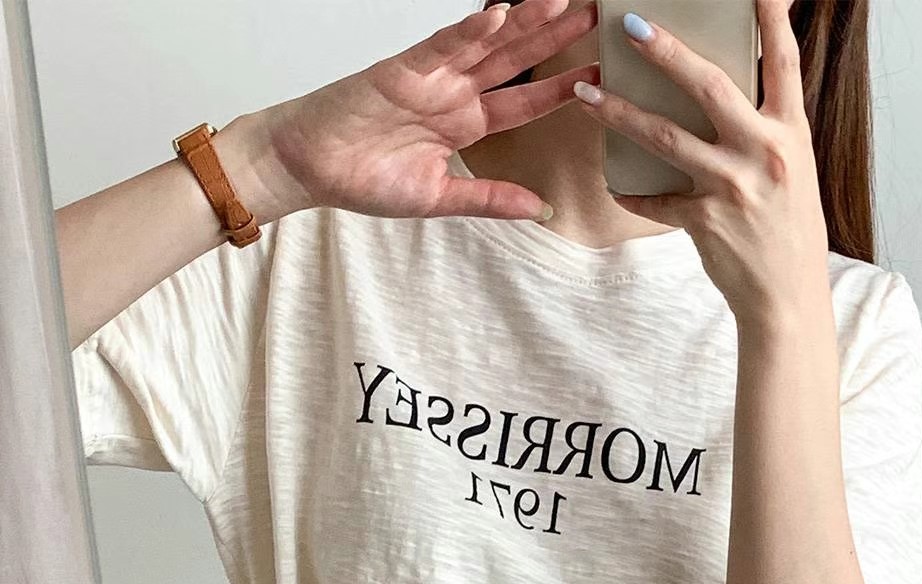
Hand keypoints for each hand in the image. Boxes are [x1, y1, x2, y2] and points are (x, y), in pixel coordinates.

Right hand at [254, 0, 599, 222]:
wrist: (308, 168)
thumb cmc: (363, 179)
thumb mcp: (439, 198)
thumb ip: (489, 199)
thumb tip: (540, 210)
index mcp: (464, 125)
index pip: (524, 103)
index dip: (561, 88)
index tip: (598, 77)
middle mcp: (453, 94)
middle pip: (515, 60)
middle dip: (555, 38)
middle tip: (594, 15)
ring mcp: (429, 78)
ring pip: (486, 43)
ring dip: (523, 22)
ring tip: (561, 1)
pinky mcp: (400, 70)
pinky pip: (439, 46)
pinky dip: (467, 31)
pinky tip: (498, 15)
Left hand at [572, 0, 829, 324]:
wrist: (787, 297)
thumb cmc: (789, 230)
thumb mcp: (794, 169)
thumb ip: (766, 129)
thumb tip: (730, 92)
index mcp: (792, 132)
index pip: (782, 61)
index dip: (768, 18)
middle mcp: (764, 152)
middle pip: (709, 87)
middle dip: (667, 51)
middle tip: (630, 25)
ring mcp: (733, 186)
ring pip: (666, 137)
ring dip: (620, 113)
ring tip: (585, 94)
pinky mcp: (704, 221)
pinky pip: (656, 200)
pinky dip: (633, 193)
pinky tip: (614, 186)